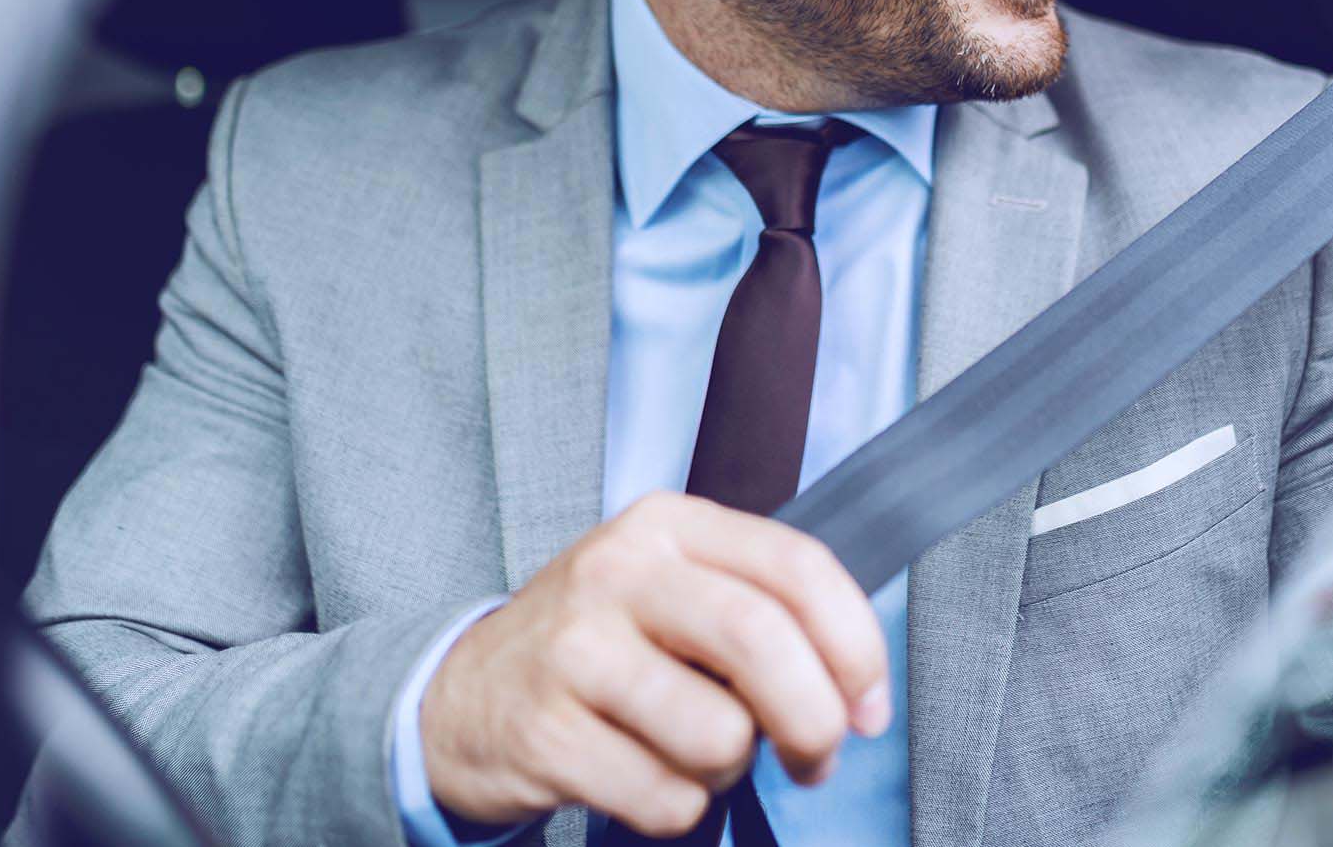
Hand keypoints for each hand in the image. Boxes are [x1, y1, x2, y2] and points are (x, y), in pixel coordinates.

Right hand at [418, 491, 888, 836]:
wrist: (463, 697)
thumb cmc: (598, 648)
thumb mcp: (671, 592)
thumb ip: (761, 612)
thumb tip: (858, 695)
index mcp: (666, 525)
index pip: (797, 567)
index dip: (857, 647)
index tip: (869, 707)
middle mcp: (617, 572)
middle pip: (761, 642)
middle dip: (813, 720)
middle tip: (815, 757)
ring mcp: (573, 651)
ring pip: (718, 735)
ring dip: (727, 769)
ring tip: (690, 752)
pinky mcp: (545, 731)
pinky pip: (665, 797)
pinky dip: (671, 807)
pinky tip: (636, 775)